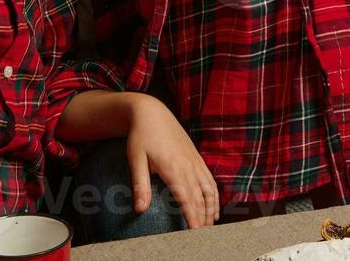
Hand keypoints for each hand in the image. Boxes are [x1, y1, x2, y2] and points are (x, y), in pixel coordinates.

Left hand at [125, 96, 219, 228]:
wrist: (151, 112)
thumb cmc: (140, 136)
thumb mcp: (135, 159)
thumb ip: (140, 184)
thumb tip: (140, 209)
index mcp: (173, 168)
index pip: (186, 199)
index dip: (193, 217)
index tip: (196, 233)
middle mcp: (188, 165)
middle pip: (200, 197)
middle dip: (203, 218)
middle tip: (204, 237)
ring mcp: (194, 160)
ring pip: (209, 189)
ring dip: (211, 207)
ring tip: (211, 225)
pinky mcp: (196, 156)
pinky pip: (209, 178)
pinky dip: (214, 194)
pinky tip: (213, 204)